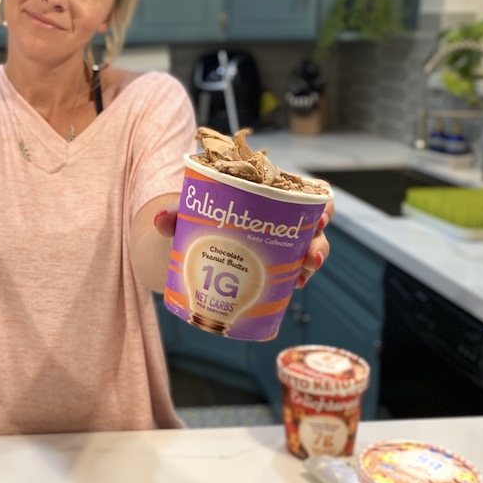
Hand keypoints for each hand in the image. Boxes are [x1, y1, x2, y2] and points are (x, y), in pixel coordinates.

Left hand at [152, 198, 334, 288]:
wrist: (172, 250)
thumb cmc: (185, 222)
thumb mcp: (181, 215)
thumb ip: (174, 214)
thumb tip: (163, 218)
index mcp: (263, 195)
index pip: (303, 193)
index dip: (319, 202)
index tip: (317, 216)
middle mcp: (275, 219)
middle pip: (311, 227)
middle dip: (319, 242)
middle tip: (311, 255)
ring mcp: (273, 246)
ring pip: (305, 252)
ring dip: (310, 264)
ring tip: (302, 278)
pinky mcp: (265, 269)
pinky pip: (289, 274)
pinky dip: (294, 281)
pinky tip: (291, 289)